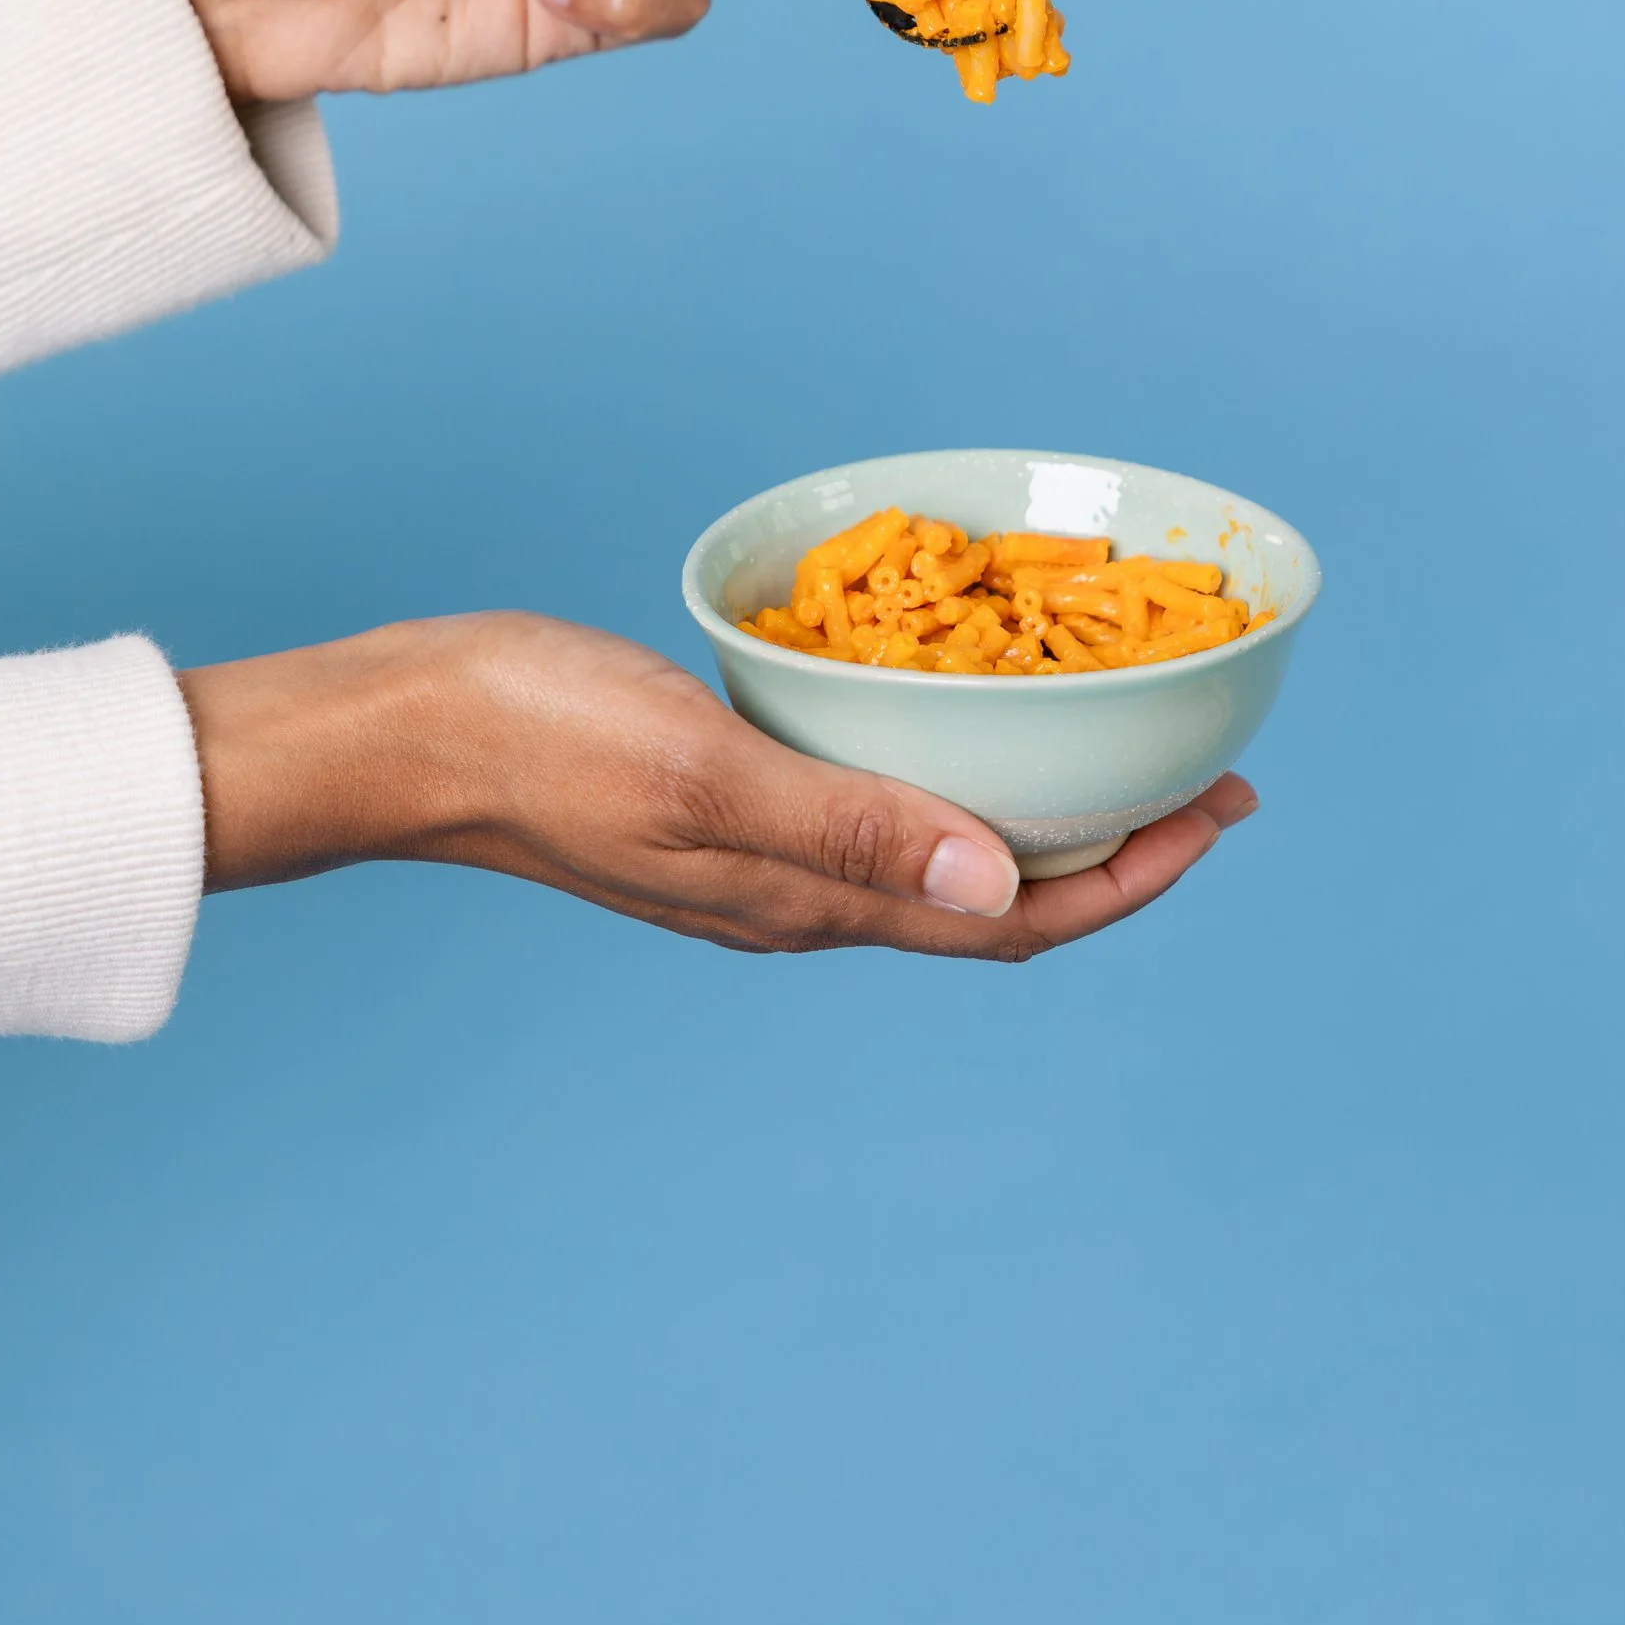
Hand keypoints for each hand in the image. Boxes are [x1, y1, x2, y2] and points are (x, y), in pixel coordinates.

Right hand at [183, 613, 1258, 959]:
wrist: (402, 736)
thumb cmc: (536, 742)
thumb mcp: (703, 772)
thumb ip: (850, 825)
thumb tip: (1001, 877)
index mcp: (809, 901)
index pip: (1015, 917)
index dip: (1132, 876)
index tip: (1222, 812)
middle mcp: (801, 894)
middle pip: (996, 893)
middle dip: (1112, 846)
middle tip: (1204, 778)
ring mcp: (760, 853)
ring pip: (939, 850)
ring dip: (1034, 809)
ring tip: (1109, 746)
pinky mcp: (723, 801)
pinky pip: (872, 799)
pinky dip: (945, 765)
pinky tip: (950, 707)